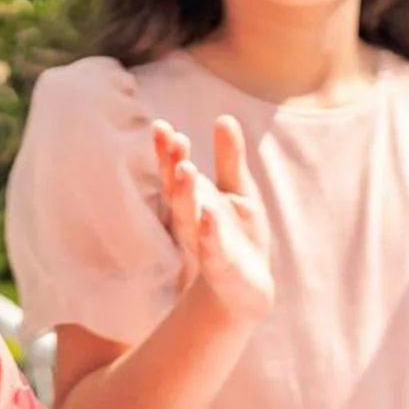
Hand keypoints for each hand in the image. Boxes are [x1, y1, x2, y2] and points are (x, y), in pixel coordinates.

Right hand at [154, 117, 273, 323]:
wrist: (246, 291)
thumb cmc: (237, 236)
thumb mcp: (237, 191)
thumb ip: (229, 158)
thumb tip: (223, 117)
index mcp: (193, 199)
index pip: (174, 171)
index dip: (166, 151)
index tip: (162, 126)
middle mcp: (191, 219)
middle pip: (176, 189)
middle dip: (172, 164)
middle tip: (171, 137)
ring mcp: (204, 243)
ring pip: (189, 217)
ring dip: (185, 193)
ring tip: (187, 168)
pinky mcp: (222, 266)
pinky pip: (213, 249)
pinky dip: (209, 233)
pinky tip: (208, 215)